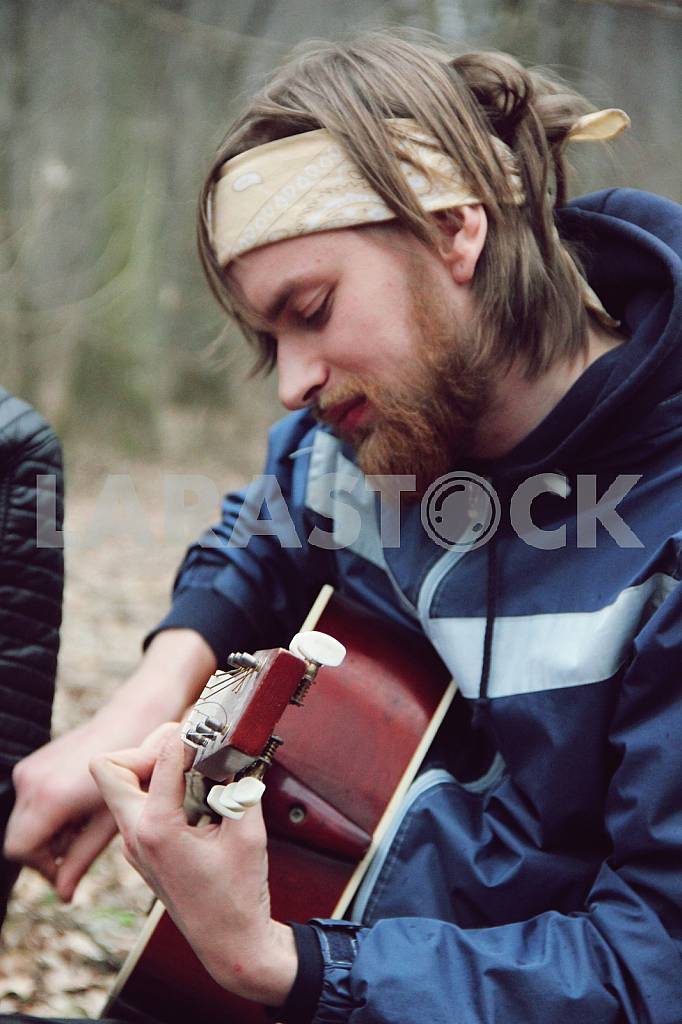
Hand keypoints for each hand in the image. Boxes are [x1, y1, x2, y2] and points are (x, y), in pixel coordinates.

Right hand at [5, 722, 118, 900]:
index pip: (20, 851)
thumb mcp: (110, 822)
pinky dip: (45, 813)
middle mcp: (31, 782)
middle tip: (78, 846)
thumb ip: (81, 861)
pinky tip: (75, 805)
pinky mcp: (31, 763)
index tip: (67, 868)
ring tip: (81, 822)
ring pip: (21, 822)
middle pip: (17, 839)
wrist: (132, 722)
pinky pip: (27, 803)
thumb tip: (63, 896)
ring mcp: (28, 770)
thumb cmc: (131, 772)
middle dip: (44, 852)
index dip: (42, 867)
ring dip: (45, 832)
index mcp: (50, 799)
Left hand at [90, 725, 297, 1006]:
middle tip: (186, 750)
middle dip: (148, 748)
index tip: (208, 727)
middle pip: (112, 767)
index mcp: (158, 828)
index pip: (161, 757)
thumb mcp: (248, 832)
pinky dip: (159, 788)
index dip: (186, 735)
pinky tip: (194, 793)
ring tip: (193, 769)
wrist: (229, 943)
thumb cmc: (239, 894)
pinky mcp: (142, 849)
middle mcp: (136, 834)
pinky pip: (136, 803)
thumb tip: (238, 750)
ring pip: (121, 785)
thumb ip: (240, 785)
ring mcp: (134, 843)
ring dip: (152, 767)